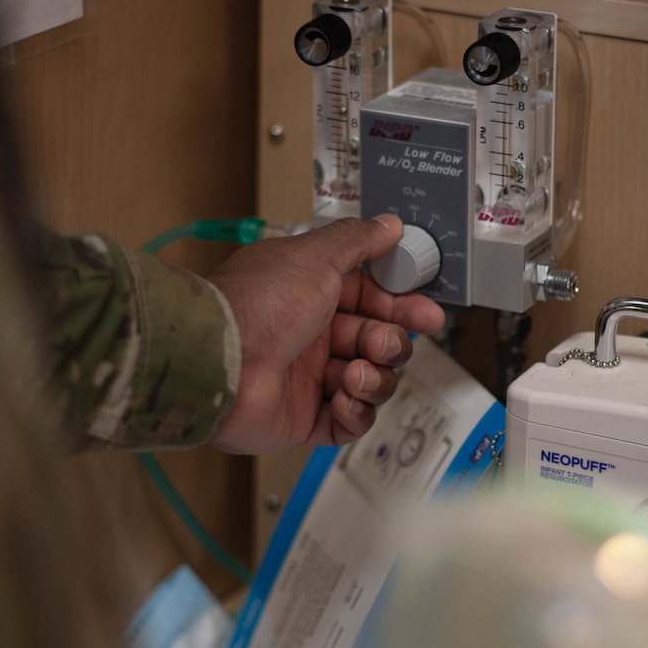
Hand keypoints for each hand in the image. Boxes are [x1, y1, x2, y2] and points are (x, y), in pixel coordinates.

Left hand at [209, 214, 444, 453]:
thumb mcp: (315, 256)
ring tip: (353, 373)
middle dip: (390, 343)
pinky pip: (349, 422)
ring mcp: (306, 378)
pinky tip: (345, 398)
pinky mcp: (303, 418)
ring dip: (373, 377)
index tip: (427, 313)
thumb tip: (389, 224)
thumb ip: (358, 240)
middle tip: (385, 344)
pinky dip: (356, 413)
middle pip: (375, 340)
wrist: (220, 363)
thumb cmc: (260, 304)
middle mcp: (309, 334)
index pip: (371, 299)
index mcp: (311, 293)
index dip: (402, 306)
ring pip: (369, 381)